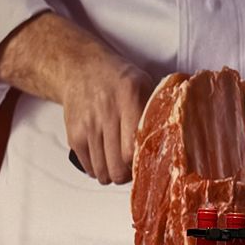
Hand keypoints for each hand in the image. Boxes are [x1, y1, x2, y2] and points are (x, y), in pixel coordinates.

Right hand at [61, 56, 153, 184]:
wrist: (82, 69)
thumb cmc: (118, 79)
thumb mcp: (144, 85)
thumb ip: (156, 110)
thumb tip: (171, 140)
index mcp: (129, 97)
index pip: (134, 149)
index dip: (143, 163)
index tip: (148, 163)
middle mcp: (106, 112)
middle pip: (118, 166)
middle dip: (128, 175)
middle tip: (133, 169)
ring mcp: (87, 125)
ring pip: (102, 171)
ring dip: (113, 174)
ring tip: (119, 164)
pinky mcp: (74, 134)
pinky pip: (88, 167)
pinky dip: (98, 170)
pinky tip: (105, 159)